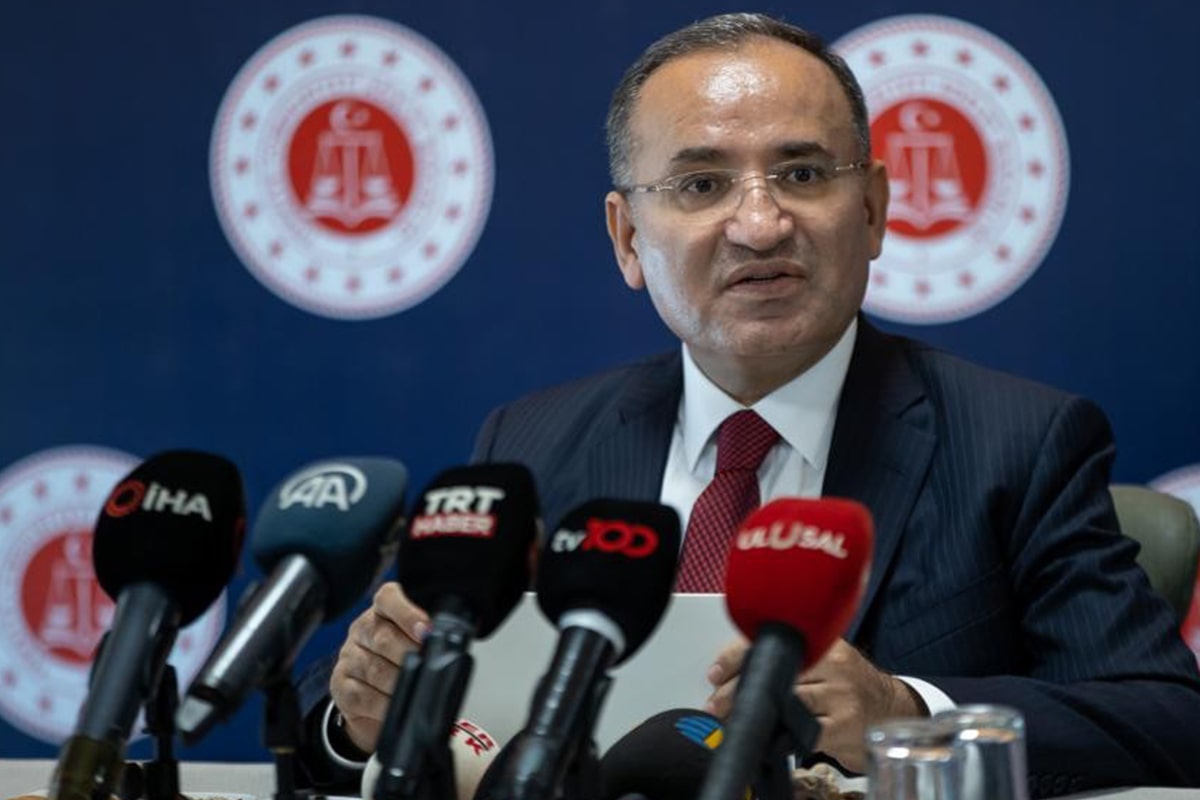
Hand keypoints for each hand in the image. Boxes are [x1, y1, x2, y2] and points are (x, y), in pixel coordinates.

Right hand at [329, 582, 429, 752]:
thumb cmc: (402, 664)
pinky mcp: (340, 686)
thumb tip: (450, 645)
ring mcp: (349, 658)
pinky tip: (395, 705)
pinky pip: (362, 696)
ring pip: (374, 669)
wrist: (375, 698)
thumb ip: (431, 639)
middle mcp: (362, 630)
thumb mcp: (418, 644)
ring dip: (399, 683)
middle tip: (427, 668)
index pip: (388, 599)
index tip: (426, 630)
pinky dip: (383, 704)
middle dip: (409, 655)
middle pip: (383, 637)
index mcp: (382, 611)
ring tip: (415, 690)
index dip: (408, 614)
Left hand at [706, 638, 925, 773]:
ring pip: (788, 701)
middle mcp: (833, 664)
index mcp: (823, 642)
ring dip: (757, 714)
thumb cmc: (848, 684)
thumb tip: (735, 672)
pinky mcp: (845, 725)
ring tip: (736, 722)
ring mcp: (841, 695)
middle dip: (739, 690)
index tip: (715, 673)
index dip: (738, 657)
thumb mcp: (823, 660)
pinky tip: (769, 739)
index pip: (773, 642)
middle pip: (776, 673)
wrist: (892, 709)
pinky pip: (806, 732)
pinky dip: (782, 736)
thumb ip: (789, 659)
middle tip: (715, 704)